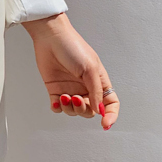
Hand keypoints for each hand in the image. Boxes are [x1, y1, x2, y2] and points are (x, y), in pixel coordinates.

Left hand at [22, 12, 119, 129]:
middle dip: (84, 110)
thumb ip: (96, 91)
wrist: (50, 38)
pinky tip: (56, 102)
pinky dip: (58, 108)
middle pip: (90, 111)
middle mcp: (86, 88)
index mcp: (99, 82)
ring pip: (74, 111)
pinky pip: (58, 107)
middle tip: (76, 98)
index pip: (110, 104)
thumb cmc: (73, 48)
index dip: (110, 115)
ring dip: (70, 108)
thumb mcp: (90, 68)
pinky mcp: (55, 89)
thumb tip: (99, 111)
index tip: (105, 124)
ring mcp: (70, 89)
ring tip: (65, 96)